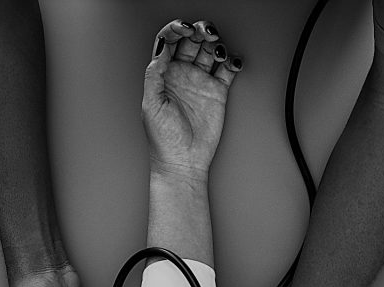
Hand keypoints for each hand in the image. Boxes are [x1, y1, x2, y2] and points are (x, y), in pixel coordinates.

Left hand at [143, 19, 242, 180]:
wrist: (183, 161)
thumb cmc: (163, 139)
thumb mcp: (151, 104)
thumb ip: (154, 74)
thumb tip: (161, 48)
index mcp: (163, 74)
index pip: (169, 41)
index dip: (176, 29)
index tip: (184, 28)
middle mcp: (182, 74)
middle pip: (192, 40)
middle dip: (199, 30)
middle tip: (206, 33)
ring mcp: (200, 82)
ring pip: (210, 50)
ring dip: (216, 43)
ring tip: (217, 50)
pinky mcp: (217, 92)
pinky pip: (227, 69)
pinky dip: (232, 61)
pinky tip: (232, 62)